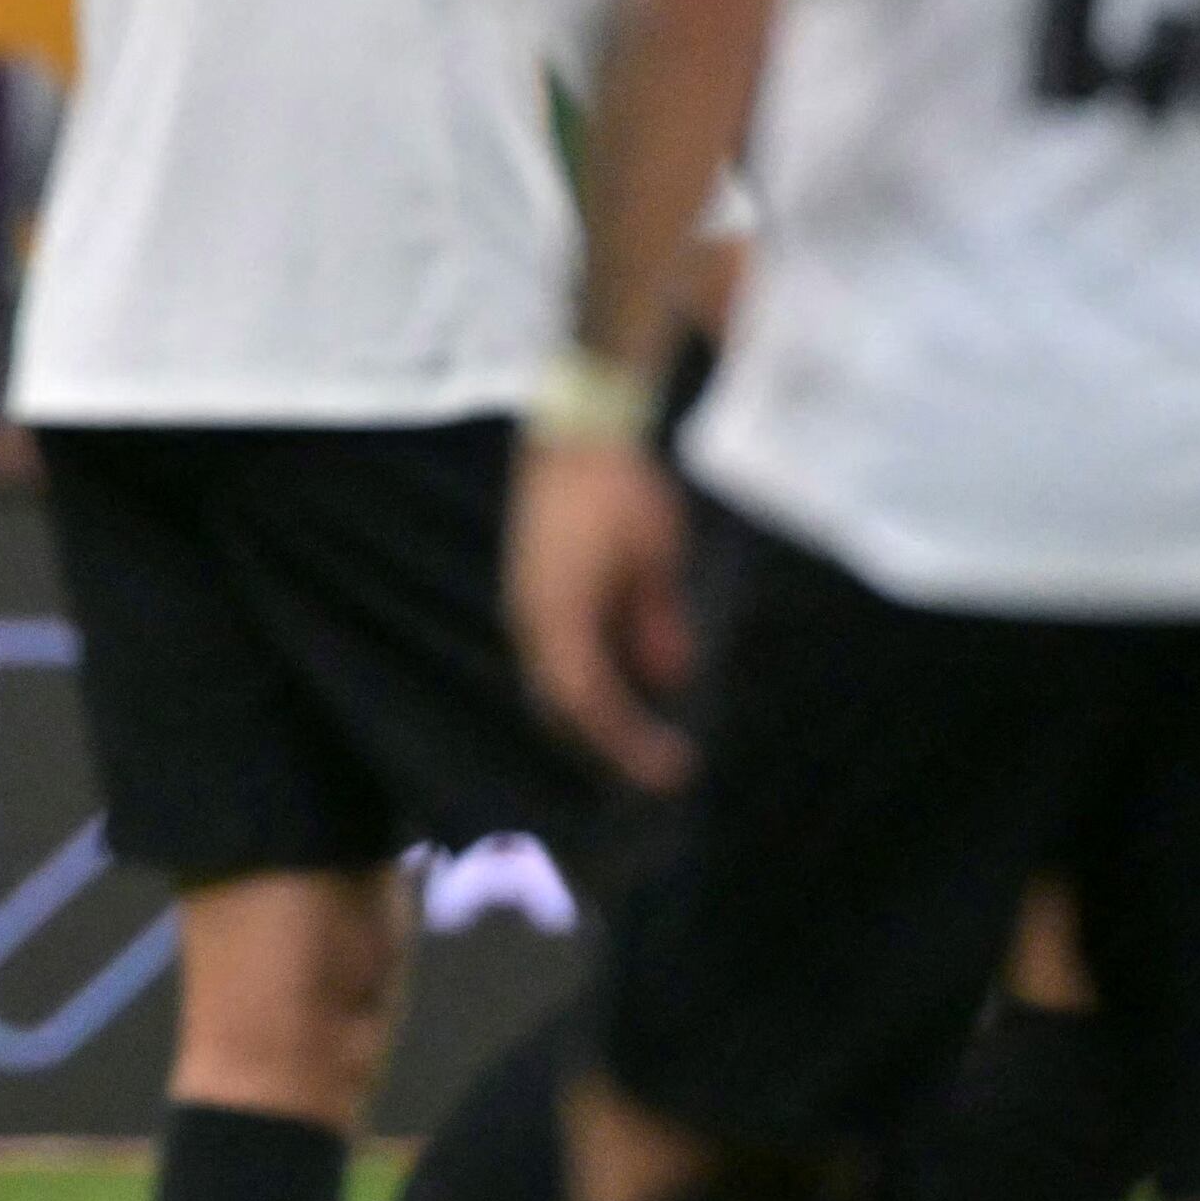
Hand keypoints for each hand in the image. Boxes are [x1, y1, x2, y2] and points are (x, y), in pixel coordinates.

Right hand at [505, 433, 695, 790]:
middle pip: (561, 704)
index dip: (630, 744)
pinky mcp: (532, 587)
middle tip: (658, 763)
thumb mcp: (656, 558)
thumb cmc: (619, 491)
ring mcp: (525, 602)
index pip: (591, 705)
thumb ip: (659, 622)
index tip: (674, 770)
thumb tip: (671, 678)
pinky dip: (589, 676)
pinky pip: (555, 651)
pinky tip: (626, 676)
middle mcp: (529, 619)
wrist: (575, 431)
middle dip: (608, 741)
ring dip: (596, 710)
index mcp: (557, 618)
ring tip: (644, 731)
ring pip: (554, 680)